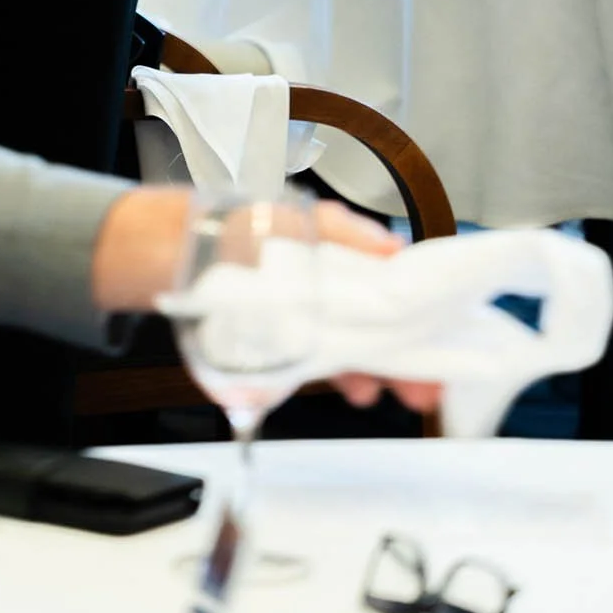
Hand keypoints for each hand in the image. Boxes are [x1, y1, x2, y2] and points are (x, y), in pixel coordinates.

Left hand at [91, 191, 440, 414]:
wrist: (167, 254)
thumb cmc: (232, 226)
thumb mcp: (296, 219)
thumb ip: (344, 231)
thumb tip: (392, 249)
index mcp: (333, 248)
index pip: (392, 282)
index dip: (421, 313)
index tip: (444, 342)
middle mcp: (321, 280)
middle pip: (376, 320)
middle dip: (403, 353)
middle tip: (421, 387)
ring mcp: (298, 309)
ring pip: (349, 342)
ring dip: (370, 368)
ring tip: (378, 393)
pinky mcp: (274, 334)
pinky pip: (315, 357)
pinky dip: (330, 373)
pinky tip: (340, 387)